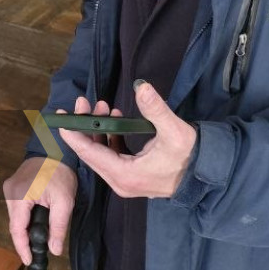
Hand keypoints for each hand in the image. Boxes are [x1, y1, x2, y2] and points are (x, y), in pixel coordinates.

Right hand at [1, 95, 101, 264]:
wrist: (56, 146)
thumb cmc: (61, 171)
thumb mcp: (64, 201)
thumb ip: (58, 227)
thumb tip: (54, 250)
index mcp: (19, 196)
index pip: (17, 230)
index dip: (23, 248)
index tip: (30, 261)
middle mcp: (9, 192)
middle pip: (15, 224)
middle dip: (25, 239)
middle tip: (37, 253)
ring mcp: (10, 187)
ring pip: (16, 216)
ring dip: (26, 228)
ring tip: (39, 238)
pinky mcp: (14, 185)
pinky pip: (18, 207)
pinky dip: (26, 217)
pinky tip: (37, 221)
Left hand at [60, 81, 195, 198]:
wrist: (206, 175)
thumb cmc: (191, 156)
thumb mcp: (175, 132)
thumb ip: (156, 110)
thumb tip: (141, 87)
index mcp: (126, 175)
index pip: (90, 154)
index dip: (74, 134)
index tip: (62, 117)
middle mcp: (121, 182)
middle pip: (91, 153)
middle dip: (85, 126)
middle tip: (84, 102)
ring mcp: (125, 181)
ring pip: (100, 154)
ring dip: (97, 130)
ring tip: (102, 107)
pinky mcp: (131, 176)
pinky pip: (111, 156)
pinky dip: (108, 138)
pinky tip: (114, 120)